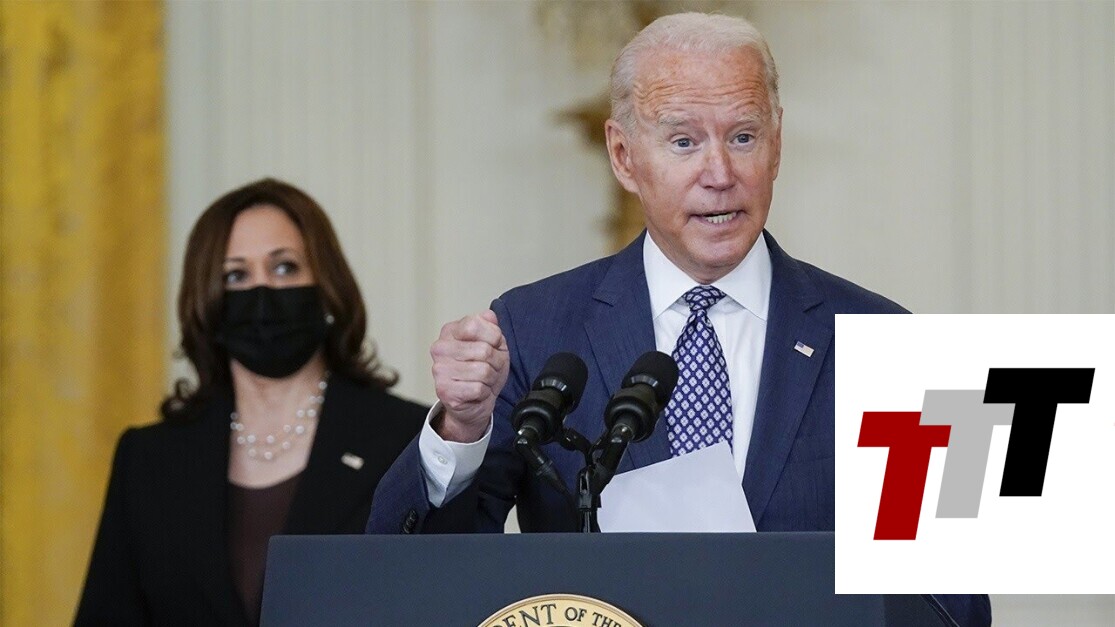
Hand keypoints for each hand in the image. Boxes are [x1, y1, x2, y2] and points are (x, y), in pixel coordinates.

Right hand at [430, 310, 509, 442]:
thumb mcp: (493, 344)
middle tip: (490, 368)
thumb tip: (489, 316)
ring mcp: (440, 370)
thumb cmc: (482, 371)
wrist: (474, 402)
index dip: (493, 337)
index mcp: (450, 332)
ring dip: (491, 378)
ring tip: (484, 380)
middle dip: (496, 362)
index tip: (493, 345)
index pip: (475, 325)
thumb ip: (491, 326)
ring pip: (483, 371)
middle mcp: (440, 349)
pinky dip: (484, 392)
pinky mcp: (444, 391)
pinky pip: (478, 388)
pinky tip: (477, 392)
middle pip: (484, 350)